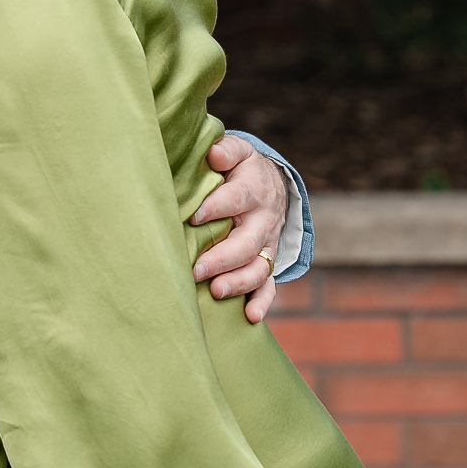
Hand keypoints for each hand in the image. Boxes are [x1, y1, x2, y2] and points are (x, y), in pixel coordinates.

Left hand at [189, 136, 286, 323]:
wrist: (272, 184)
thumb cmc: (240, 169)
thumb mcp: (238, 152)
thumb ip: (226, 151)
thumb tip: (214, 154)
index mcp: (253, 190)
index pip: (237, 198)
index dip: (217, 207)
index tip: (194, 217)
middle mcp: (263, 220)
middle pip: (247, 242)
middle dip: (222, 258)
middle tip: (197, 269)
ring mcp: (266, 245)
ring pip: (258, 268)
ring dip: (238, 282)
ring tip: (216, 292)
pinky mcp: (266, 262)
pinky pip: (268, 285)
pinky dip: (262, 302)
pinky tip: (249, 317)